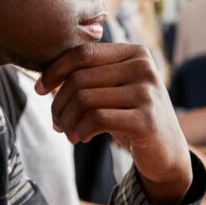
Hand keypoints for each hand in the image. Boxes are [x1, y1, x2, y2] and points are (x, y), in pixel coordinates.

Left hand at [38, 43, 191, 203]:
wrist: (166, 152)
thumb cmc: (131, 116)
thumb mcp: (114, 89)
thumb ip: (90, 75)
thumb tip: (44, 76)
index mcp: (135, 53)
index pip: (83, 53)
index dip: (54, 70)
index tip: (39, 89)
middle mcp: (144, 67)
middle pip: (79, 78)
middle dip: (59, 103)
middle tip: (57, 123)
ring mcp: (147, 93)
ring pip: (84, 99)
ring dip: (68, 120)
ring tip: (68, 133)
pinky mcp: (146, 120)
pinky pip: (97, 119)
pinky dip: (82, 130)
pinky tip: (82, 138)